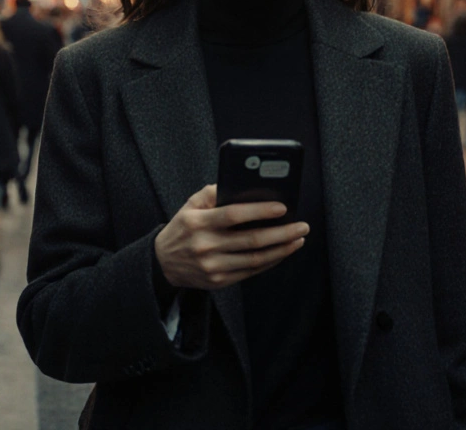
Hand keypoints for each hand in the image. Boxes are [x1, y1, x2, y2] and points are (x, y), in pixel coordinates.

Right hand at [154, 184, 307, 290]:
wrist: (163, 262)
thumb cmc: (183, 228)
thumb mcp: (190, 205)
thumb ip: (213, 192)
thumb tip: (242, 186)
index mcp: (198, 223)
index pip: (233, 215)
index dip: (260, 211)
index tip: (283, 208)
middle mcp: (205, 246)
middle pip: (251, 240)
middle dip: (281, 233)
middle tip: (302, 226)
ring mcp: (212, 266)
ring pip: (255, 259)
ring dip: (281, 249)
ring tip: (298, 239)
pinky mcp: (218, 281)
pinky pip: (251, 272)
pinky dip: (270, 262)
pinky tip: (282, 252)